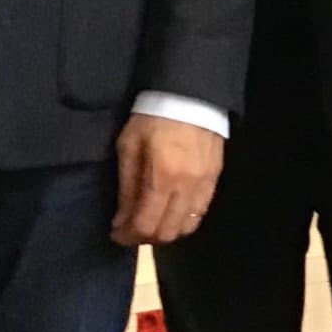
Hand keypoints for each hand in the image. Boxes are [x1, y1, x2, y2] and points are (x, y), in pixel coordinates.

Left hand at [111, 115, 222, 246]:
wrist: (191, 94)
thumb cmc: (152, 117)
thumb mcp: (128, 146)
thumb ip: (126, 186)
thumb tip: (121, 220)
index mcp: (162, 178)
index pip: (145, 225)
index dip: (127, 236)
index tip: (115, 233)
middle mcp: (186, 187)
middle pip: (167, 233)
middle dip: (145, 237)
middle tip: (131, 228)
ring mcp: (205, 184)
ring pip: (186, 227)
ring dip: (166, 231)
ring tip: (152, 220)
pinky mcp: (216, 178)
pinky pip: (201, 213)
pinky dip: (184, 220)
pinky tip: (172, 211)